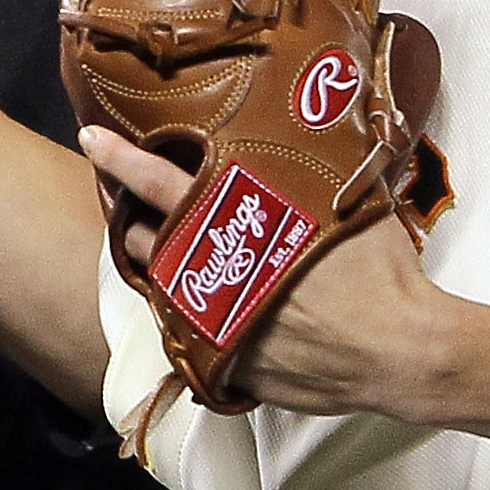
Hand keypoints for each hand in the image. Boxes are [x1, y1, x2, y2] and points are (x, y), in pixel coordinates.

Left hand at [79, 126, 461, 421]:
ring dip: (160, 268)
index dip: (121, 160)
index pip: (159, 182)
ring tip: (168, 253)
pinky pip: (190, 335)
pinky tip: (208, 306)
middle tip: (132, 203)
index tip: (93, 141)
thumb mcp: (344, 200)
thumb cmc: (380, 271)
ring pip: (161, 290)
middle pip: (146, 240)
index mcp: (237, 224)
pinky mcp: (224, 365)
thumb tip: (317, 124)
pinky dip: (192, 316)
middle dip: (135, 220)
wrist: (397, 350)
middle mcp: (211, 273)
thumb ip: (309, 170)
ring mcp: (212, 324)